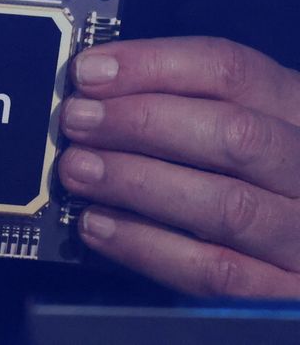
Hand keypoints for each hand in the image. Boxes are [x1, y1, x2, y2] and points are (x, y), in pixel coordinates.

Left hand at [58, 37, 299, 296]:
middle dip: (141, 124)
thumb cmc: (240, 173)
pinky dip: (145, 246)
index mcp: (292, 107)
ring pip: (224, 206)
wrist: (290, 244)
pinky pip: (213, 272)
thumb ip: (173, 103)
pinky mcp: (282, 290)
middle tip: (77, 121)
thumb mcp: (224, 122)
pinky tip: (96, 225)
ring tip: (77, 170)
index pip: (229, 69)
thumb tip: (91, 92)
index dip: (151, 66)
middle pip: (234, 135)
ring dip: (136, 184)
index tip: (88, 71)